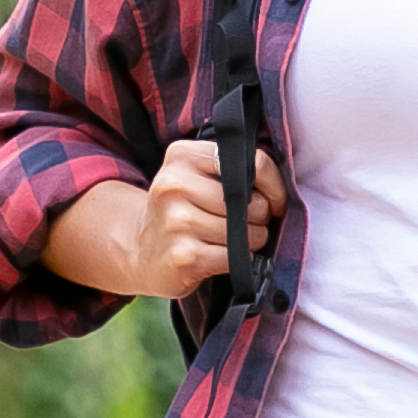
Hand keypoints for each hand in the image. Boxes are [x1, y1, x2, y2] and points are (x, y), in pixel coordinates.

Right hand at [47, 140, 290, 302]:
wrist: (141, 250)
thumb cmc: (183, 210)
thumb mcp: (197, 177)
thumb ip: (233, 172)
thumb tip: (276, 195)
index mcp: (181, 156)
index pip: (251, 162)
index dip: (273, 186)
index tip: (273, 201)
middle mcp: (174, 185)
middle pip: (251, 202)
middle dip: (258, 219)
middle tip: (242, 225)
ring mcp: (177, 221)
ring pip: (246, 233)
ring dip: (250, 242)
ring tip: (230, 242)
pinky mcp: (185, 256)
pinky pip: (235, 258)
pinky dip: (238, 262)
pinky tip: (219, 257)